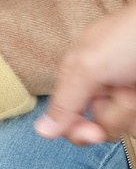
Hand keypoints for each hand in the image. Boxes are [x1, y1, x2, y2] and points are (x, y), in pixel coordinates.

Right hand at [36, 1, 135, 144]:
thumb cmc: (131, 34)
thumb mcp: (89, 66)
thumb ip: (65, 101)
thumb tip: (42, 129)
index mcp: (79, 74)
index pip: (67, 116)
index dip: (76, 129)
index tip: (92, 134)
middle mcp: (102, 86)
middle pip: (99, 124)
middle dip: (115, 115)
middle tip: (126, 93)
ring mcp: (125, 92)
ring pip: (124, 124)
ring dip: (131, 112)